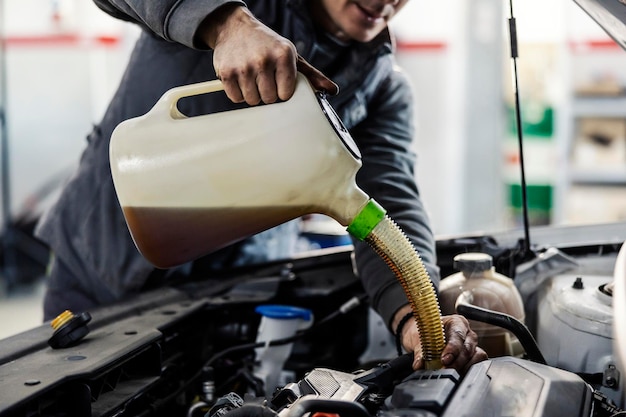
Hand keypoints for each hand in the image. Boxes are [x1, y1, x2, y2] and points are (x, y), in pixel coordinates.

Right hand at [198, 5, 337, 104]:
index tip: (277, 80)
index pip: (286, 94)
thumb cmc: (267, 45)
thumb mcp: (291, 56)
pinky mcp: (226, 73)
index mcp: (284, 55)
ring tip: (252, 76)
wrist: (234, 27)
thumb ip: (312, 75)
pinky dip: (238, 93)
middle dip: (267, 92)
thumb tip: (332, 91)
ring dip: (252, 93)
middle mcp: (264, 60)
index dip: (281, 90)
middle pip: (269, 99)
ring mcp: (244, 67)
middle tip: (263, 77)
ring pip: (253, 101)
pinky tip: (240, 78)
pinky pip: (236, 99)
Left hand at [394, 307, 487, 374]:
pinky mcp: (473, 359)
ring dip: (463, 368)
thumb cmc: (429, 332)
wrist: (427, 335)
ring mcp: (472, 347)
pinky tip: (455, 375)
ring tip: (449, 374)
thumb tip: (419, 364)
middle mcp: (467, 335)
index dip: (452, 349)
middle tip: (445, 370)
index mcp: (457, 323)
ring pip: (476, 358)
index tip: (444, 359)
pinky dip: (465, 372)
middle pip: (468, 349)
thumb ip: (420, 351)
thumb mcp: (422, 337)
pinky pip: (474, 367)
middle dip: (457, 362)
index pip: (458, 335)